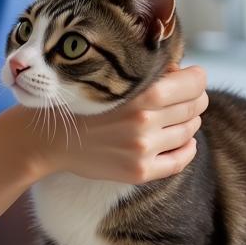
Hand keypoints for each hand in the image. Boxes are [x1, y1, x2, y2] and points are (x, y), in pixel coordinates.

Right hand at [15, 64, 207, 183]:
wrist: (49, 138)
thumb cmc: (79, 101)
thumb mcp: (109, 77)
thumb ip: (146, 74)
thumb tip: (180, 72)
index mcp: (140, 95)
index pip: (194, 84)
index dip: (197, 78)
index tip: (192, 76)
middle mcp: (144, 123)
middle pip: (194, 107)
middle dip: (193, 98)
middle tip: (183, 96)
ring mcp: (143, 150)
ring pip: (189, 132)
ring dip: (187, 121)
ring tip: (173, 116)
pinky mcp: (140, 172)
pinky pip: (180, 161)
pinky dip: (187, 149)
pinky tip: (182, 141)